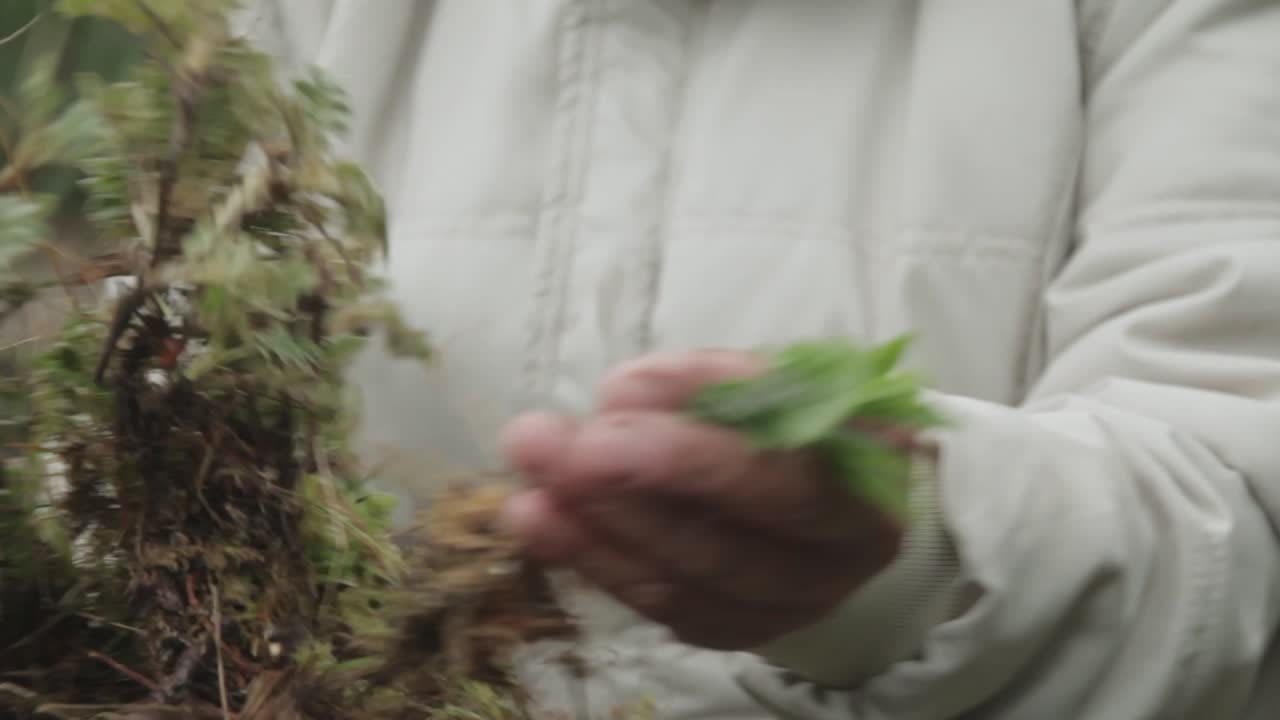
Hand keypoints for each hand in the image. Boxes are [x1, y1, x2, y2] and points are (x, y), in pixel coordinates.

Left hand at [500, 350, 910, 650]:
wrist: (841, 493)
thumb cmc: (808, 423)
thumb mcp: (784, 383)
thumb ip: (712, 384)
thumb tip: (623, 392)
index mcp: (865, 490)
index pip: (780, 482)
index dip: (691, 454)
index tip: (609, 403)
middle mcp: (833, 565)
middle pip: (723, 545)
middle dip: (625, 492)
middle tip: (544, 443)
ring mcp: (783, 607)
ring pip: (682, 583)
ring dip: (593, 534)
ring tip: (526, 489)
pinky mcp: (735, 627)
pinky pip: (661, 606)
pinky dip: (598, 563)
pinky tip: (545, 524)